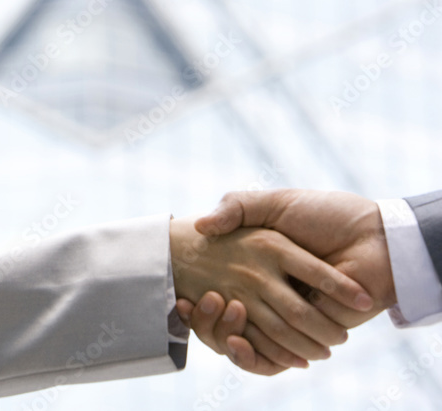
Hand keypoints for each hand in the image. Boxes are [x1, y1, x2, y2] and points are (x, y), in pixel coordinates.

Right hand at [170, 216, 369, 368]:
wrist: (375, 237)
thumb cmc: (326, 213)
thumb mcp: (273, 203)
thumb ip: (237, 207)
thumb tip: (201, 226)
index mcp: (265, 259)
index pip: (220, 280)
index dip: (200, 290)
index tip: (184, 292)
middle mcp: (275, 288)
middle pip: (229, 312)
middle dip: (209, 316)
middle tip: (197, 303)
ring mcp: (291, 310)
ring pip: (246, 335)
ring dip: (225, 333)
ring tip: (213, 316)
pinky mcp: (309, 330)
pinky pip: (273, 351)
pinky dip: (255, 355)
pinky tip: (236, 343)